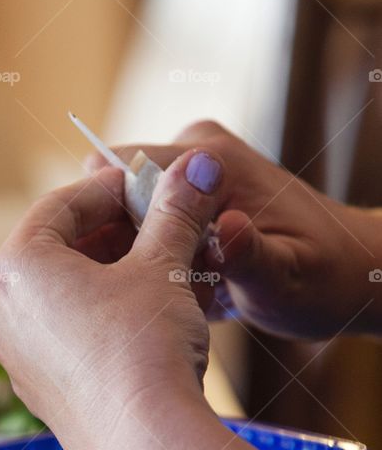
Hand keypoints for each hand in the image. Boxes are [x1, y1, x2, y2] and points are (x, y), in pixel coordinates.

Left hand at [0, 148, 224, 449]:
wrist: (146, 444)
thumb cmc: (145, 347)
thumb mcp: (164, 266)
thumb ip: (176, 211)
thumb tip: (196, 165)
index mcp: (17, 267)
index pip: (61, 205)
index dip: (111, 188)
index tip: (149, 185)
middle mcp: (2, 311)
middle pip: (59, 251)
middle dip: (115, 234)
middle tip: (162, 226)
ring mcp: (17, 358)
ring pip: (64, 297)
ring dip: (113, 276)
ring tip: (165, 271)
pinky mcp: (41, 394)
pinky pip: (68, 337)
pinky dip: (104, 317)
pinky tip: (151, 319)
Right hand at [88, 120, 375, 338]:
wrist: (350, 274)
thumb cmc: (324, 280)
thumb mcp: (287, 280)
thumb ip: (253, 257)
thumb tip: (228, 228)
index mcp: (213, 159)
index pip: (118, 171)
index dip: (100, 223)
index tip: (118, 274)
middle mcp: (194, 152)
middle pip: (113, 197)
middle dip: (120, 249)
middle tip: (153, 298)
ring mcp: (189, 172)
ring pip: (124, 218)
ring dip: (136, 261)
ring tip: (173, 298)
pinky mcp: (188, 195)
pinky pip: (144, 228)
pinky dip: (154, 262)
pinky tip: (181, 293)